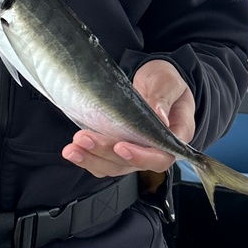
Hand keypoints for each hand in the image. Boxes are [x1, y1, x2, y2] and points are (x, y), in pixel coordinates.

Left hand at [61, 60, 194, 179]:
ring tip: (72, 149)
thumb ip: (163, 97)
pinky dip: (88, 159)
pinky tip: (74, 151)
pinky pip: (104, 162)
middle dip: (105, 153)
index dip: (141, 156)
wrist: (154, 82)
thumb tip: (160, 118)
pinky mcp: (119, 151)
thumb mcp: (167, 82)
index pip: (161, 156)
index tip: (120, 146)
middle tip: (84, 139)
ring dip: (92, 159)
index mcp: (175, 136)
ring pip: (114, 166)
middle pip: (131, 164)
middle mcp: (156, 150)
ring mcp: (136, 152)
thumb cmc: (165, 82)